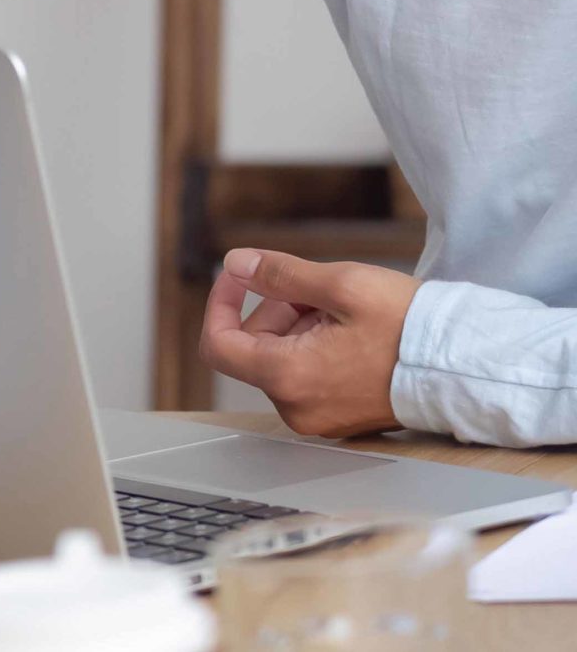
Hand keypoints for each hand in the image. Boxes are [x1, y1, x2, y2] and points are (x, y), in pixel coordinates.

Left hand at [200, 246, 416, 437]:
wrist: (466, 367)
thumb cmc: (410, 327)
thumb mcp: (341, 285)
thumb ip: (279, 275)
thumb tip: (236, 265)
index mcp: (288, 378)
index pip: (218, 344)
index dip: (221, 303)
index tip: (241, 277)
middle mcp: (297, 408)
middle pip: (255, 347)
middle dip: (278, 309)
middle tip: (320, 290)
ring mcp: (320, 419)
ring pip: (283, 359)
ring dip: (300, 326)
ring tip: (345, 310)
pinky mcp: (341, 418)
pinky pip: (309, 377)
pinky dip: (318, 347)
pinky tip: (354, 331)